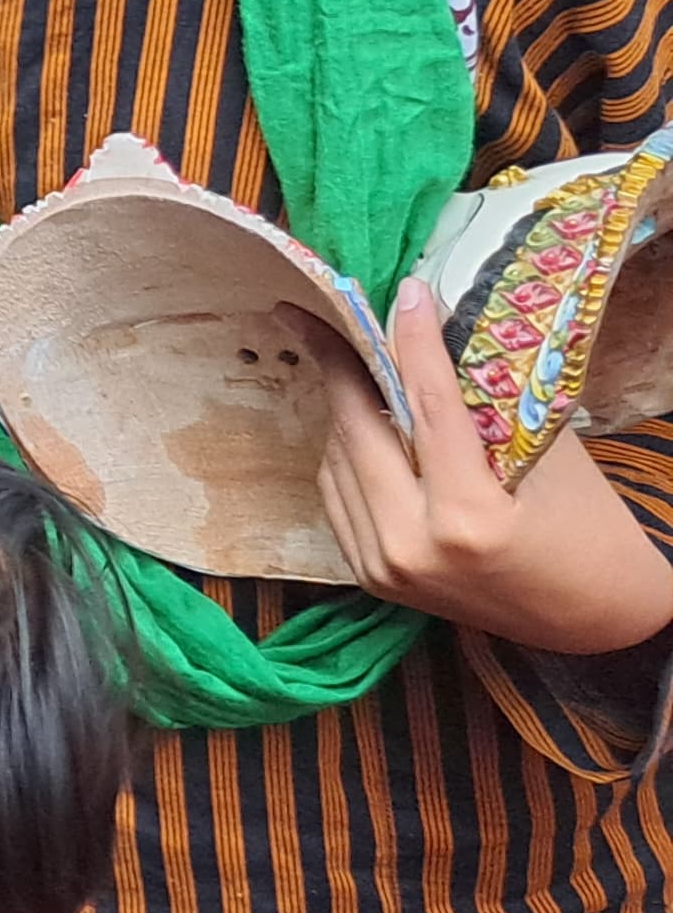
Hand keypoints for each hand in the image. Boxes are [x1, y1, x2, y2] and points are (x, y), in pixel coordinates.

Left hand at [312, 283, 672, 655]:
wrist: (593, 621)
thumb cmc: (587, 529)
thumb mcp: (550, 457)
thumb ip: (488, 402)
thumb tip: (436, 331)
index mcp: (469, 518)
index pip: (426, 408)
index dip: (411, 342)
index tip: (403, 291)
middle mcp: (412, 546)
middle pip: (359, 431)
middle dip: (339, 364)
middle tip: (317, 313)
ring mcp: (384, 567)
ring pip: (337, 460)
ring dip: (342, 409)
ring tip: (347, 361)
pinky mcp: (371, 578)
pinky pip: (336, 495)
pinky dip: (345, 454)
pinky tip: (361, 424)